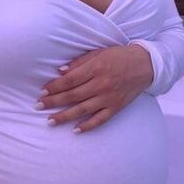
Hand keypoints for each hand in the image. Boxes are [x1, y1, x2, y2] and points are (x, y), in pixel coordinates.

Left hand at [37, 45, 153, 132]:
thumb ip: (79, 62)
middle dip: (54, 101)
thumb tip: (60, 71)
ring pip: (83, 109)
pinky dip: (88, 126)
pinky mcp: (116, 107)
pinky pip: (100, 119)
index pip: (70, 80)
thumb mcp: (98, 52)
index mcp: (96, 68)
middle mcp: (101, 84)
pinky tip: (75, 130)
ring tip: (50, 121)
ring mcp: (109, 97)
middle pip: (73, 95)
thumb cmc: (118, 56)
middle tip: (39, 106)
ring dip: (65, 116)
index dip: (55, 86)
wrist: (145, 65)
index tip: (43, 91)